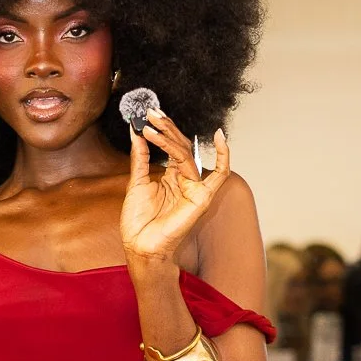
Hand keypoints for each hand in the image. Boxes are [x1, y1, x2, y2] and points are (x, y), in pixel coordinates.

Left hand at [119, 112, 231, 269]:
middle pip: (181, 146)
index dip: (162, 129)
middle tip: (151, 113)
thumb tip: (137, 133)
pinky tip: (220, 136)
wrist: (140, 247)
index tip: (148, 113)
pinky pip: (220, 175)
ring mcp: (194, 188)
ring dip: (169, 138)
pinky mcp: (202, 198)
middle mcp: (185, 180)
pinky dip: (224, 156)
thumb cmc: (138, 222)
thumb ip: (140, 157)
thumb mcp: (136, 182)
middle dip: (166, 128)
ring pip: (188, 155)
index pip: (172, 146)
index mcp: (172, 177)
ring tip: (150, 127)